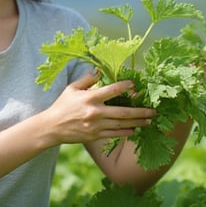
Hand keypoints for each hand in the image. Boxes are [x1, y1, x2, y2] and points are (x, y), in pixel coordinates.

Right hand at [41, 73, 155, 144]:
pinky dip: (126, 133)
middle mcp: (95, 112)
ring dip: (137, 123)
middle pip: (123, 112)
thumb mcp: (72, 88)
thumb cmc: (63, 105)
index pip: (112, 90)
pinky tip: (135, 130)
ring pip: (121, 125)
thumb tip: (100, 71)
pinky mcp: (95, 136)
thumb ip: (87, 79)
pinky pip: (114, 134)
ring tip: (149, 121)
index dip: (125, 87)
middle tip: (153, 110)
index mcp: (90, 97)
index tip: (135, 85)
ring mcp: (96, 125)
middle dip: (140, 111)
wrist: (52, 127)